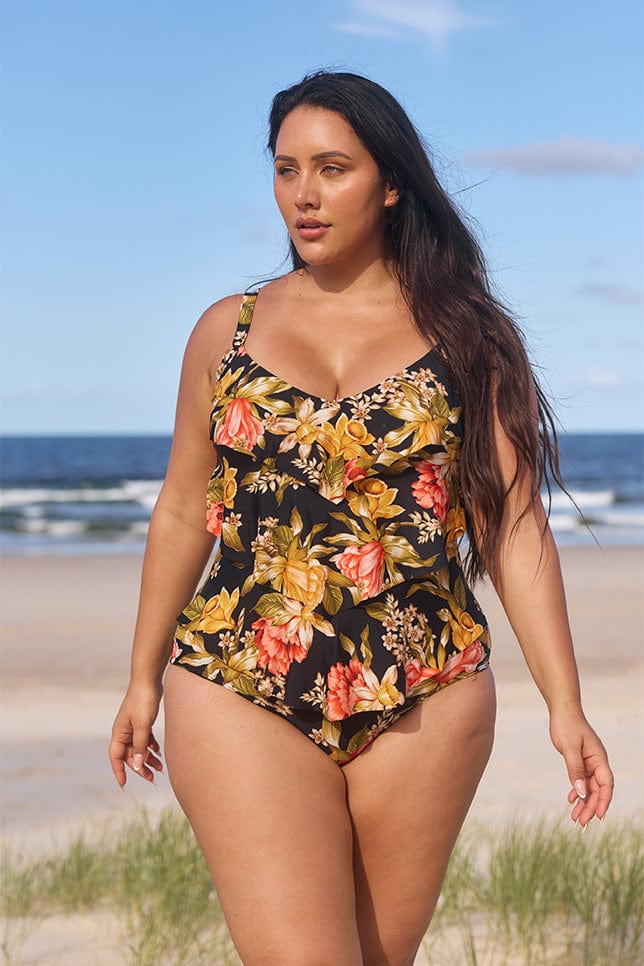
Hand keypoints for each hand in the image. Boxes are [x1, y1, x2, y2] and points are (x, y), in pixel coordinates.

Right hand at [109, 680, 163, 786]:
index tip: (124, 785)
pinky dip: (151, 746)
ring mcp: (133, 726)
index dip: (119, 771)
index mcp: (119, 733)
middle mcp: (124, 731)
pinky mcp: (142, 721)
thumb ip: (140, 745)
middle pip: (129, 755)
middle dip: (140, 767)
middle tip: (152, 779)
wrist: (148, 680)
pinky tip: (159, 752)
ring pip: (139, 748)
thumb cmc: (143, 701)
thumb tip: (137, 764)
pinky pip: (145, 739)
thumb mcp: (143, 725)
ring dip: (148, 758)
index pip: (116, 757)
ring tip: (160, 768)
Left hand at [549, 710, 613, 827]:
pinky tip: (571, 800)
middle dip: (591, 807)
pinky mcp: (580, 761)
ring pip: (589, 787)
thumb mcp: (569, 748)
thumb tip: (582, 792)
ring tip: (575, 818)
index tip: (599, 817)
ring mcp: (589, 762)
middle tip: (581, 822)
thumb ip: (575, 770)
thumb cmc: (567, 725)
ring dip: (583, 802)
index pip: (606, 784)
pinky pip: (581, 780)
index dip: (603, 801)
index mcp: (599, 758)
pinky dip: (577, 791)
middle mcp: (596, 762)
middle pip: (597, 790)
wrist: (562, 711)